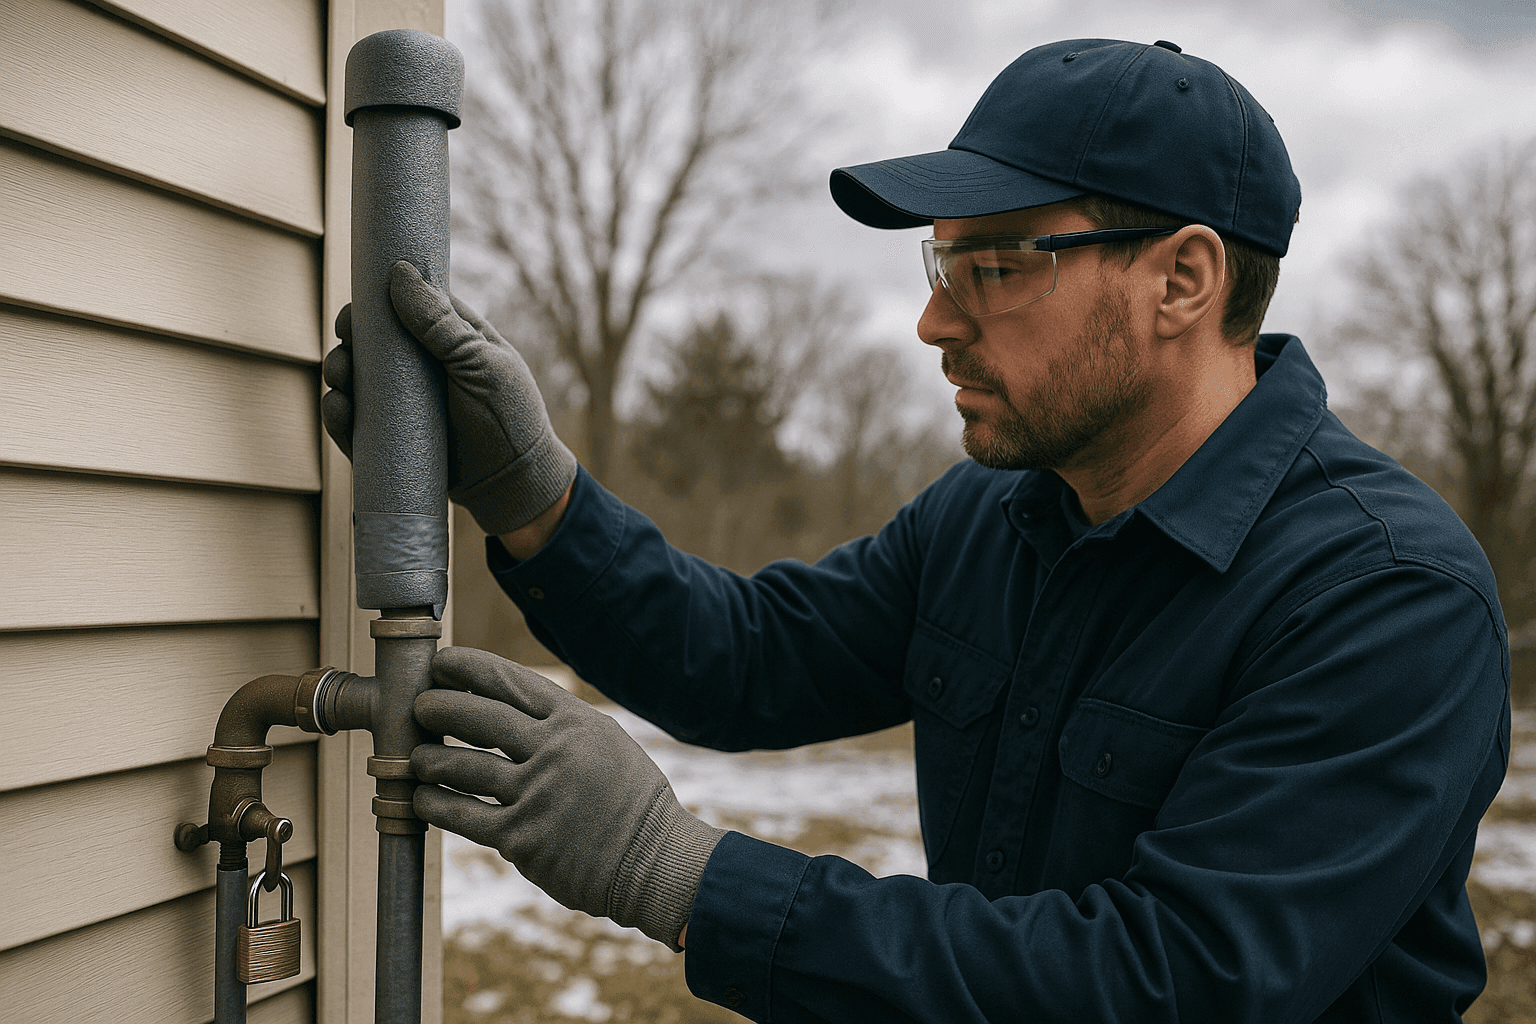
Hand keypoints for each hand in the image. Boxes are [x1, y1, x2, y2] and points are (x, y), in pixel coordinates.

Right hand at [321, 262, 577, 533]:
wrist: (515, 485)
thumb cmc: (509, 418)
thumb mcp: (479, 364)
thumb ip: (440, 323)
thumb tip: (398, 272)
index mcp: (448, 338)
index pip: (403, 307)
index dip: (374, 305)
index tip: (356, 312)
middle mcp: (422, 367)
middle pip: (371, 343)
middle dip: (350, 343)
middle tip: (346, 350)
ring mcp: (404, 404)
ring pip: (356, 380)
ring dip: (338, 375)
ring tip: (341, 383)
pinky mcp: (391, 439)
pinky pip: (354, 423)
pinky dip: (338, 415)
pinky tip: (340, 409)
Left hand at [410, 648, 725, 950]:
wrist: (654, 862)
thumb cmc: (631, 803)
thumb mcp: (607, 743)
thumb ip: (562, 726)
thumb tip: (510, 711)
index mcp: (577, 722)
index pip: (512, 682)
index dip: (470, 668)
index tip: (443, 661)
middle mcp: (554, 751)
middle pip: (481, 718)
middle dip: (441, 707)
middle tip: (419, 705)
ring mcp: (536, 794)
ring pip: (465, 767)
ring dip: (430, 759)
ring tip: (416, 756)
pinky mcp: (521, 838)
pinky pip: (464, 816)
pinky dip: (436, 803)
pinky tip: (422, 797)